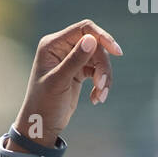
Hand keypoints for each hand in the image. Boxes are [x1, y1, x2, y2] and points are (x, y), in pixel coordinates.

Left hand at [12, 19, 122, 146]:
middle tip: (103, 86)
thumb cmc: (44, 104)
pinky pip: (97, 71)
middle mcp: (62, 48)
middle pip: (94, 46)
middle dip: (102, 66)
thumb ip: (74, 60)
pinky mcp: (78, 72)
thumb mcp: (59, 82)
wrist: (41, 126)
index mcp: (53, 45)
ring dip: (103, 78)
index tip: (116, 51)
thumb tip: (91, 39)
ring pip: (98, 60)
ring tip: (100, 97)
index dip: (102, 37)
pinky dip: (100, 85)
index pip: (83, 30)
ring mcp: (70, 60)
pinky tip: (96, 99)